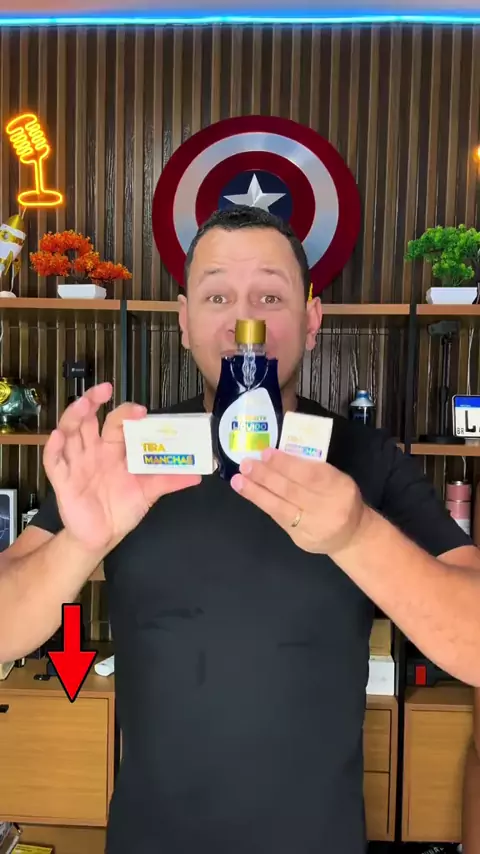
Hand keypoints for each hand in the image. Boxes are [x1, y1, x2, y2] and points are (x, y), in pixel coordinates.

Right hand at [43, 383, 200, 554]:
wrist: (103, 536)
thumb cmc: (122, 508)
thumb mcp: (148, 492)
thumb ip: (170, 480)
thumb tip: (197, 474)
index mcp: (113, 449)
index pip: (117, 422)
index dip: (125, 413)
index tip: (140, 411)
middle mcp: (93, 450)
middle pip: (88, 418)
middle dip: (93, 401)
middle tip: (104, 390)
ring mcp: (76, 463)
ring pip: (69, 432)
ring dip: (74, 416)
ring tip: (82, 404)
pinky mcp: (63, 480)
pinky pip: (53, 461)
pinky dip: (53, 448)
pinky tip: (58, 437)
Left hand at [230, 448, 366, 556]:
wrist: (352, 535)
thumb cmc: (340, 498)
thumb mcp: (337, 478)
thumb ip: (313, 468)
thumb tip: (277, 455)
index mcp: (340, 488)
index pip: (310, 474)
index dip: (286, 464)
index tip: (266, 453)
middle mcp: (328, 509)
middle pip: (292, 490)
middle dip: (265, 476)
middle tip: (246, 464)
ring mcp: (313, 527)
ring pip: (280, 507)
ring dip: (256, 492)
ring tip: (238, 480)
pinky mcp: (300, 540)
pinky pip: (278, 519)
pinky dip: (262, 503)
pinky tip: (249, 493)